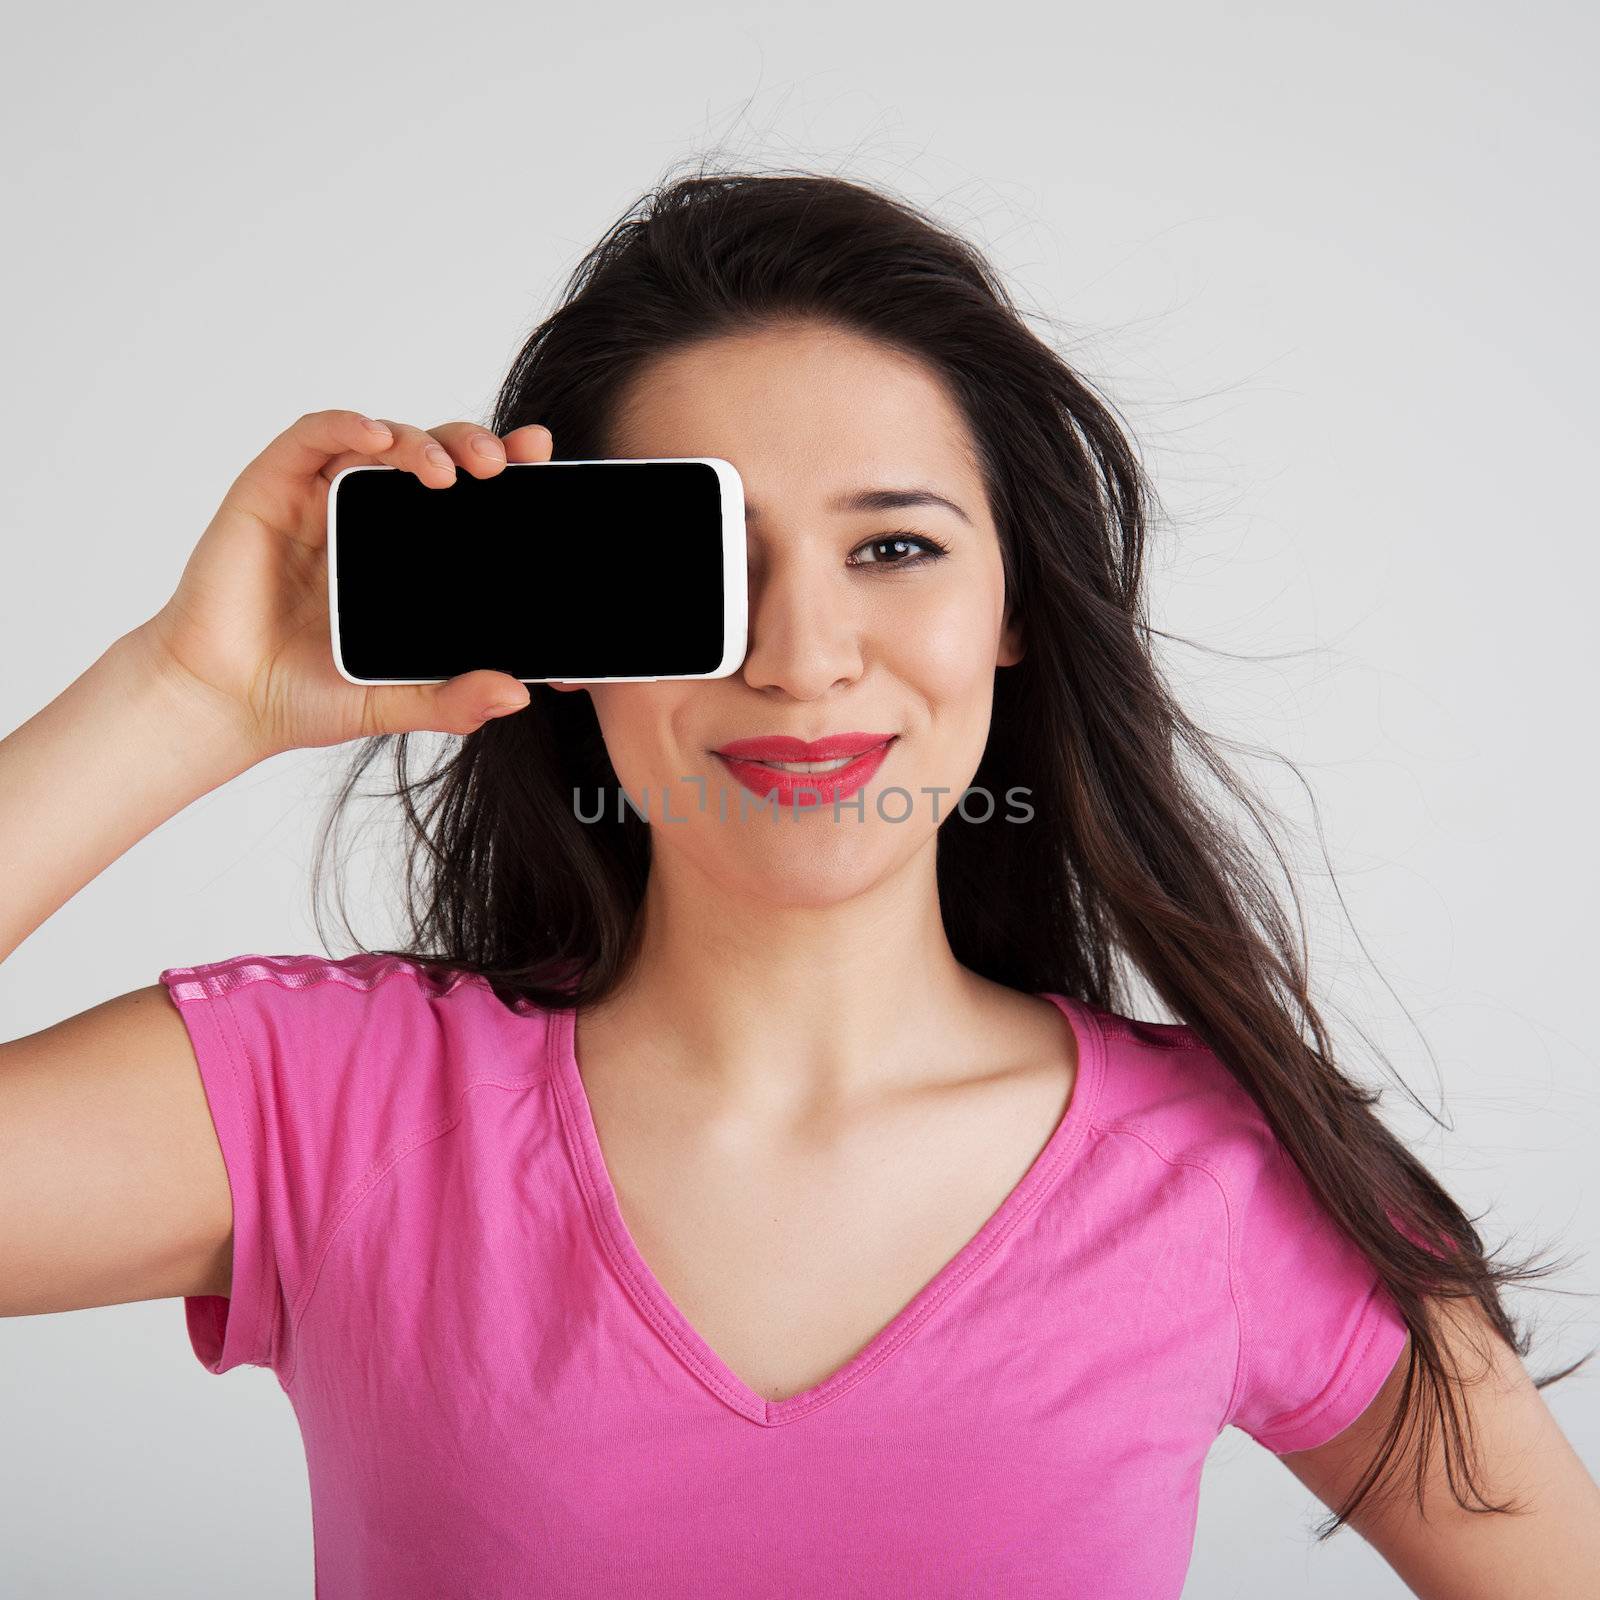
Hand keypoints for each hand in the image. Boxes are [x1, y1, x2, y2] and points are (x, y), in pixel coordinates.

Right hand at [134, 411, 555, 757]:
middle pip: (428, 455)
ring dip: (418, 439)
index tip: (537, 455)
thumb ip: (455, 700)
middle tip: (500, 465)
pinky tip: (376, 436)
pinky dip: (346, 424)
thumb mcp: (397, 701)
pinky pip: (312, 437)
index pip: (462, 497)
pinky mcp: (270, 490)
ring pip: (377, 439)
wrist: (226, 704)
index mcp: (402, 555)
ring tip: (446, 471)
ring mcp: (317, 500)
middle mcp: (364, 519)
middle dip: (469, 446)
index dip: (502, 468)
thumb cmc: (304, 695)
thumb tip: (518, 695)